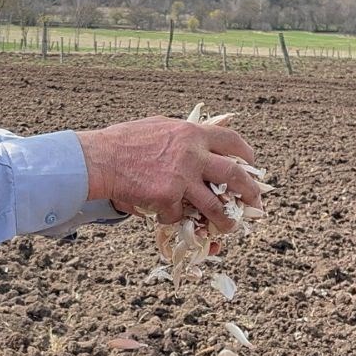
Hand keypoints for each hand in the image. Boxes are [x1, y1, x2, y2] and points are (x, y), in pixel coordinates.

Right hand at [76, 117, 264, 230]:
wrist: (100, 159)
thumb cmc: (125, 141)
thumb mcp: (160, 126)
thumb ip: (184, 136)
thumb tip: (202, 141)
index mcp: (192, 134)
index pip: (232, 141)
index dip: (247, 155)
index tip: (252, 166)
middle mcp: (192, 155)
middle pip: (235, 176)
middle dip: (250, 192)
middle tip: (255, 203)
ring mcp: (181, 178)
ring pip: (215, 207)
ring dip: (226, 221)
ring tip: (229, 229)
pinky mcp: (168, 198)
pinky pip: (178, 216)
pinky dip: (173, 218)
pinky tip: (163, 214)